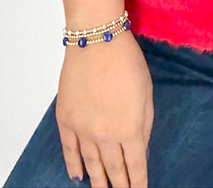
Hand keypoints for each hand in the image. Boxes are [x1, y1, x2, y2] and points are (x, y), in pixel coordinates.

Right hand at [56, 31, 153, 187]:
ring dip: (98, 181)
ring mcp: (82, 130)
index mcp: (130, 129)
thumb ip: (145, 124)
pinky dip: (73, 165)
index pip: (136, 165)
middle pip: (114, 170)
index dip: (138, 182)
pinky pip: (69, 150)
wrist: (96, 40)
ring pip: (91, 164)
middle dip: (120, 186)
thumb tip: (139, 147)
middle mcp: (105, 136)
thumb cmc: (127, 61)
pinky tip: (77, 176)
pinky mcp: (66, 120)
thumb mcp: (146, 93)